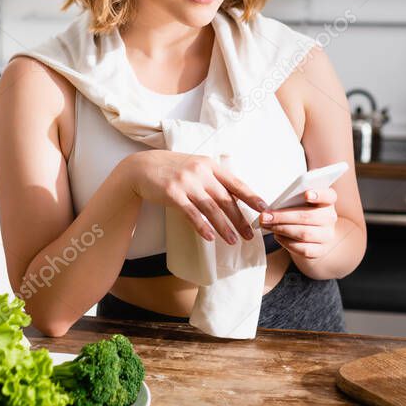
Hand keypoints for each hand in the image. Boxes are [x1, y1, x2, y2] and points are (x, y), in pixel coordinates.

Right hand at [121, 151, 268, 245]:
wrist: (142, 167)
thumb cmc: (173, 168)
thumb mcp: (196, 166)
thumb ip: (214, 179)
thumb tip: (235, 197)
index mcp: (210, 165)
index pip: (236, 183)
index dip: (251, 197)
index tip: (263, 209)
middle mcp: (200, 172)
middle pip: (226, 199)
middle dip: (240, 219)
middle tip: (250, 235)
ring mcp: (186, 182)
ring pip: (211, 208)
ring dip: (224, 226)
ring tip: (233, 240)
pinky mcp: (172, 193)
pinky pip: (191, 213)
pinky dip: (202, 226)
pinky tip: (211, 237)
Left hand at [259, 186, 337, 259]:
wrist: (306, 233)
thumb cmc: (298, 210)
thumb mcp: (296, 201)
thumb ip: (289, 199)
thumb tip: (270, 205)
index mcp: (328, 200)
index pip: (329, 195)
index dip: (319, 195)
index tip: (306, 194)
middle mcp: (331, 217)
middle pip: (309, 216)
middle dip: (283, 216)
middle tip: (265, 216)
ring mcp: (327, 235)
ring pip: (305, 234)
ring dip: (282, 229)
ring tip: (267, 225)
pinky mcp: (321, 250)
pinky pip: (304, 249)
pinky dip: (287, 242)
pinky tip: (277, 236)